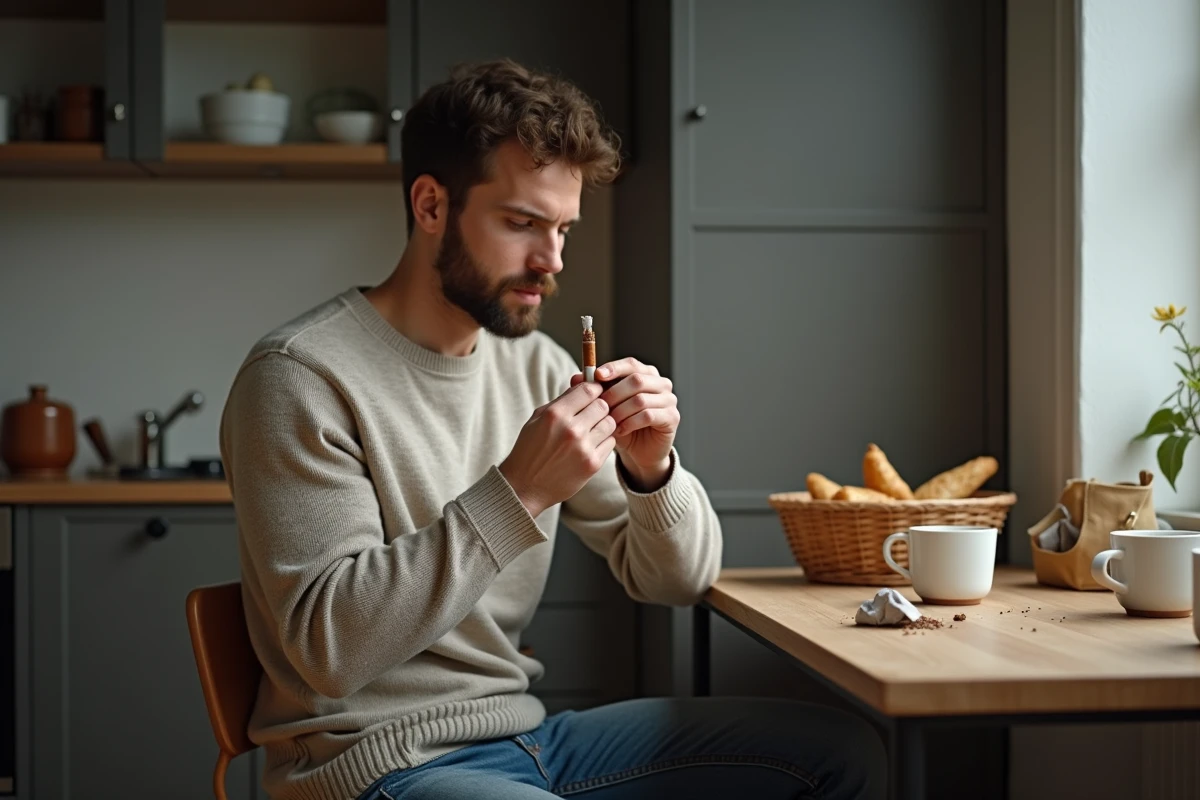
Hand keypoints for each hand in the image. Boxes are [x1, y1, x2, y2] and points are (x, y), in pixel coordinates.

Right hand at [499, 381, 616, 517]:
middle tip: (592, 413)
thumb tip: (583, 382)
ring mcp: (583, 448)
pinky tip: (590, 445)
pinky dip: (603, 441)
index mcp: (555, 414)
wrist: (524, 486)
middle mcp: (571, 429)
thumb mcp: (538, 418)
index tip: (592, 393)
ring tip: (591, 429)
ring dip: (603, 424)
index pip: (589, 390)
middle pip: (603, 405)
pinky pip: (610, 443)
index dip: (594, 389)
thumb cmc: (529, 448)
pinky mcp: (592, 464)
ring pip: (610, 423)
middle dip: (599, 406)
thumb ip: (562, 400)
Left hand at [570, 357, 677, 490]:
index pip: (631, 364)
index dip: (614, 368)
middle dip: (614, 393)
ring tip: (607, 422)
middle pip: (637, 379)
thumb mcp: (605, 407)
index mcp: (646, 374)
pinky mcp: (672, 417)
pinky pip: (649, 415)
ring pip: (641, 399)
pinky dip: (630, 422)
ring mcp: (669, 400)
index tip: (596, 375)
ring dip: (621, 410)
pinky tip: (619, 431)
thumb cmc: (621, 425)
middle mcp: (661, 383)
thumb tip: (575, 377)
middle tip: (599, 406)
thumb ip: (592, 391)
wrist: (638, 452)